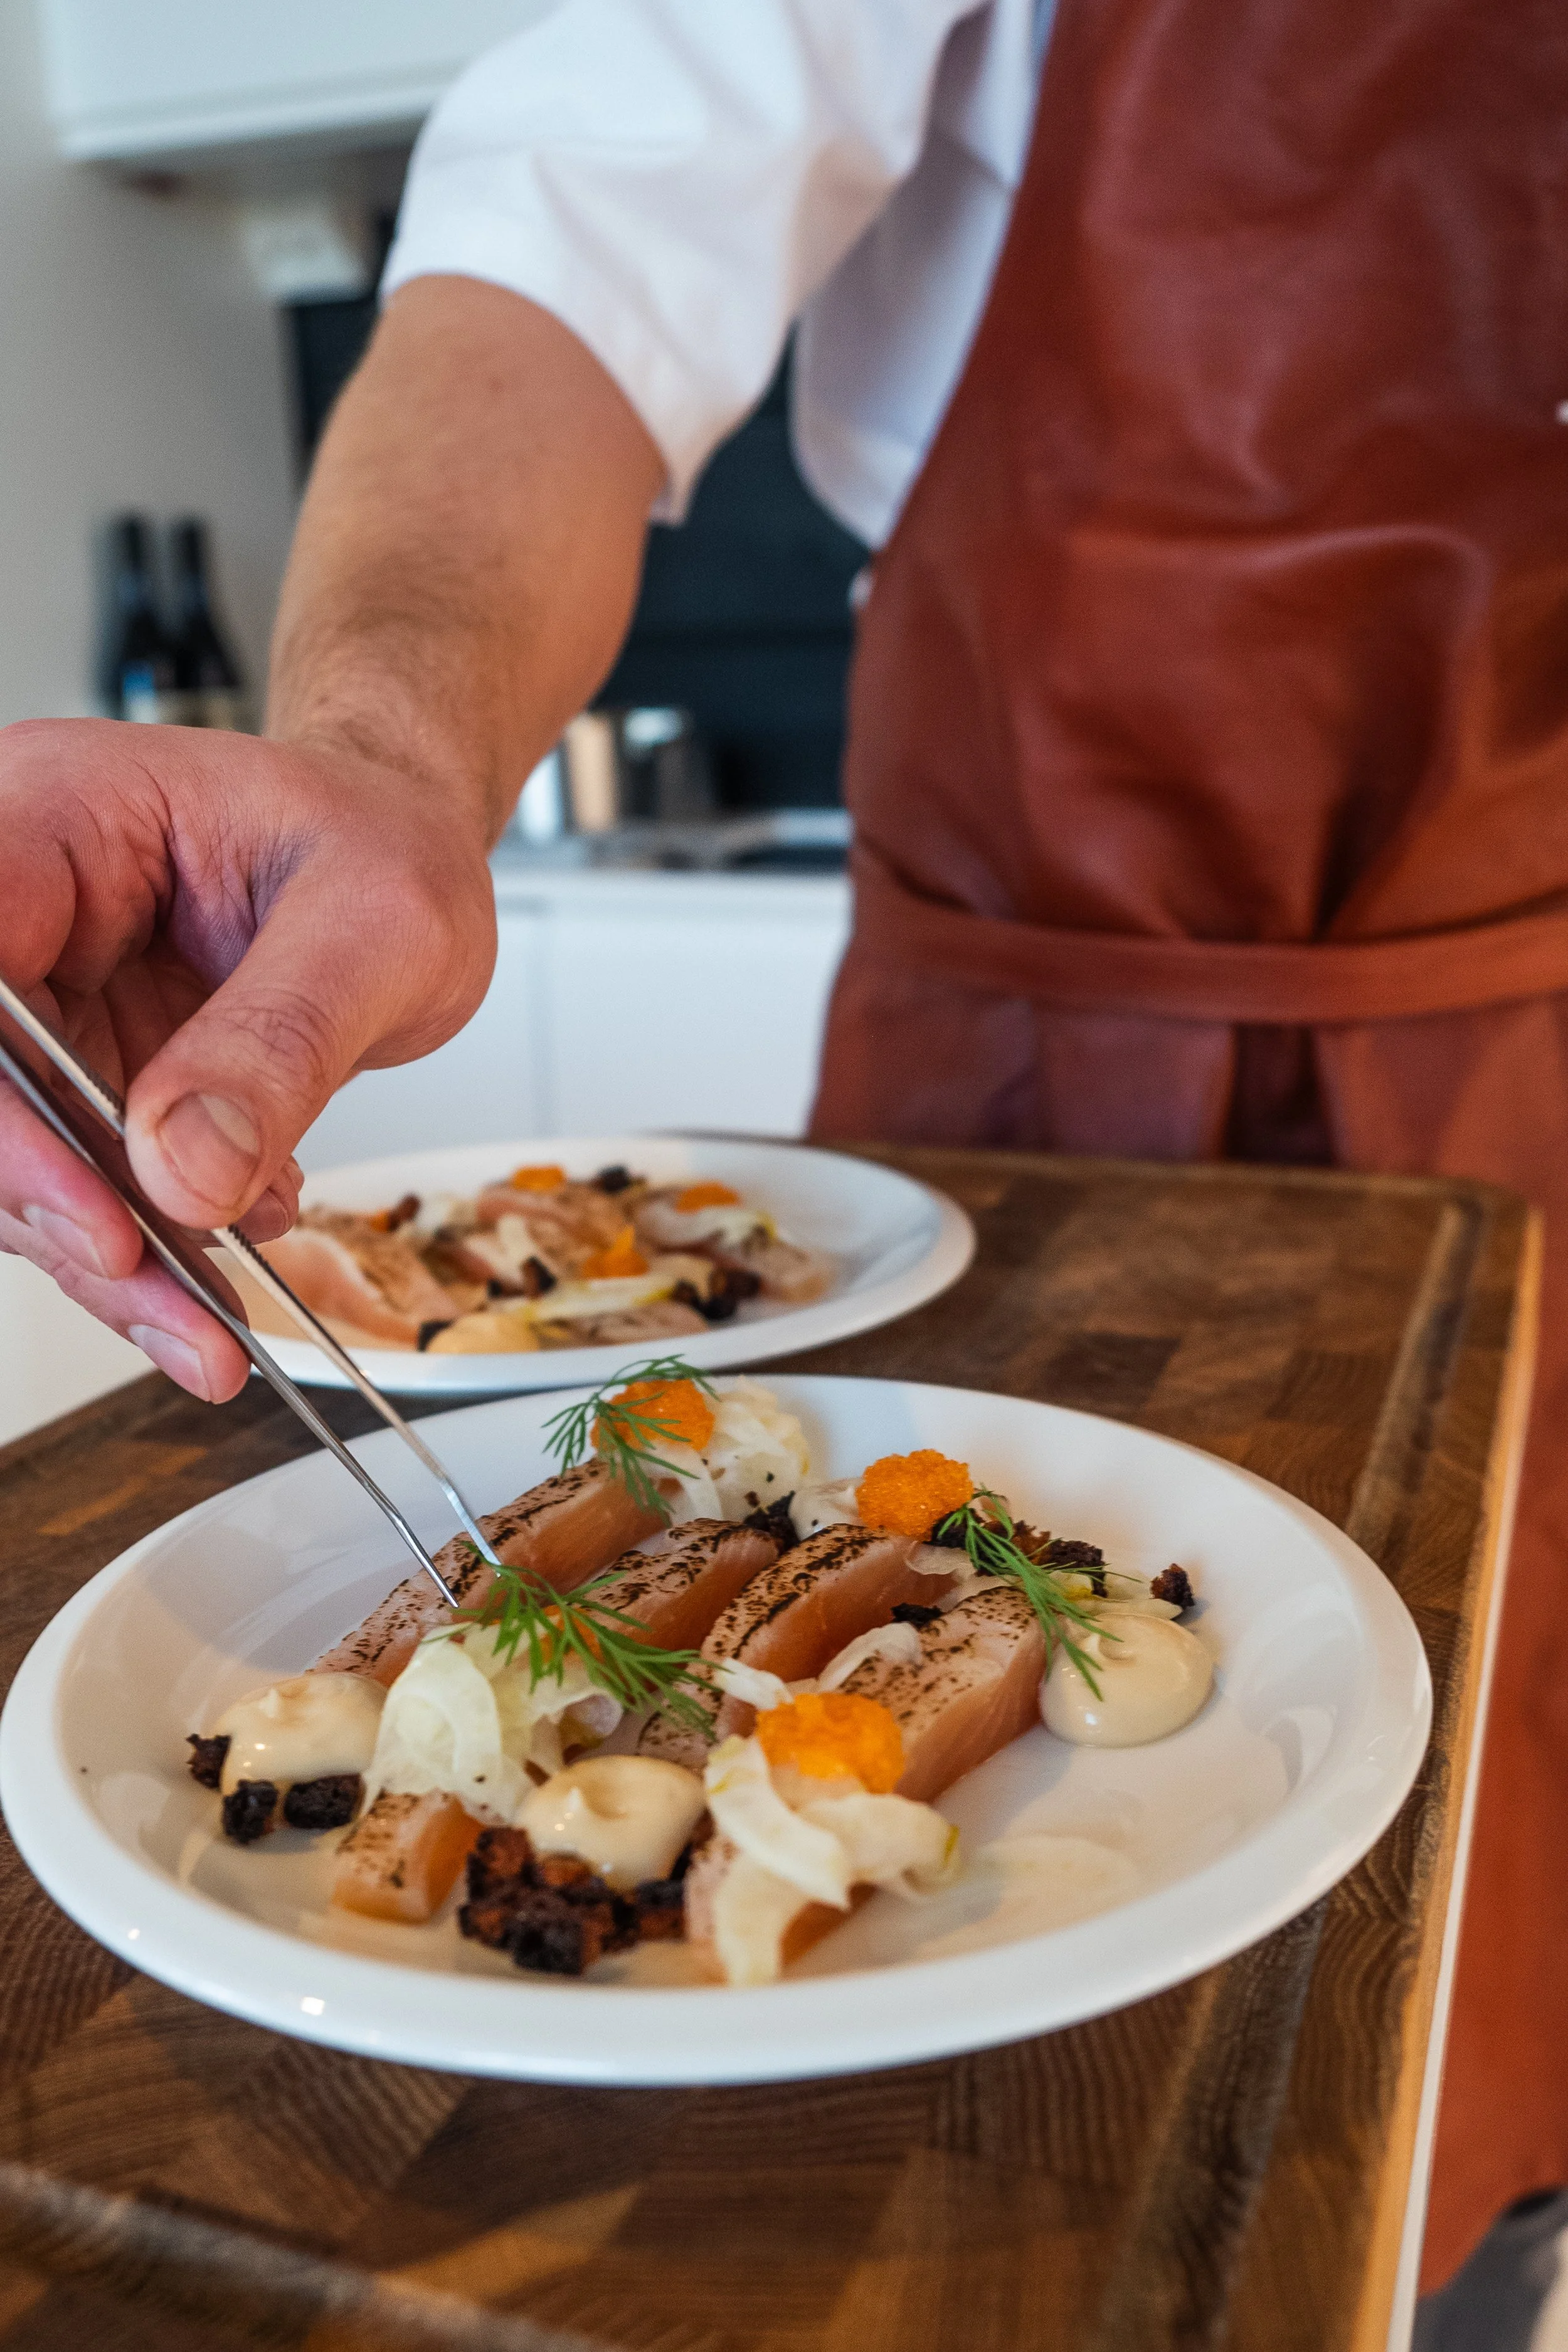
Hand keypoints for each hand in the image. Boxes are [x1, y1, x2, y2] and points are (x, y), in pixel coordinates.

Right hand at [0, 718, 497, 1401]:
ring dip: (102, 1261)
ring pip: (17, 1160)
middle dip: (55, 1205)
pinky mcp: (76, 1082)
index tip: (95, 1205)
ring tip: (207, 1331)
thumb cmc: (384, 845)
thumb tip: (186, 1165)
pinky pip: (76, 1186)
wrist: (404, 863)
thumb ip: (282, 1039)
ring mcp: (42, 1007)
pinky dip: (143, 1257)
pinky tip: (217, 1291)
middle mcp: (25, 915)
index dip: (5, 1106)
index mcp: (57, 820)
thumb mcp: (379, 925)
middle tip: (156, 1287)